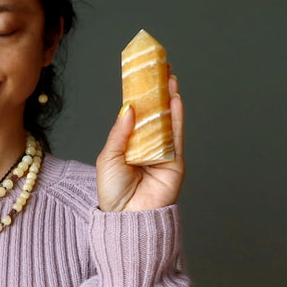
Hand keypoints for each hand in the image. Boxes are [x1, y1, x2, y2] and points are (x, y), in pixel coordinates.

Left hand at [96, 73, 185, 211]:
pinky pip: (177, 135)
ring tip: (168, 77)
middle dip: (157, 92)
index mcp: (128, 144)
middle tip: (158, 68)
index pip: (136, 115)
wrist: (126, 217)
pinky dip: (177, 117)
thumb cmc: (113, 192)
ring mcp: (162, 152)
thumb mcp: (108, 157)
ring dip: (169, 99)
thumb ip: (120, 132)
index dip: (139, 95)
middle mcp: (146, 146)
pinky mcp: (175, 161)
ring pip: (167, 121)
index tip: (140, 75)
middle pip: (154, 114)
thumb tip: (130, 107)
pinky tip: (175, 100)